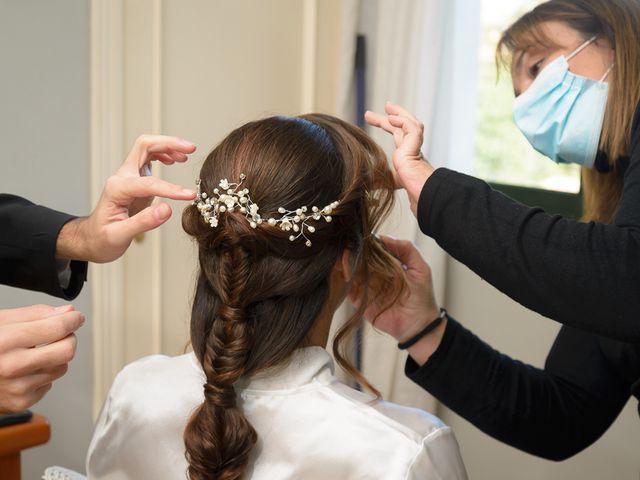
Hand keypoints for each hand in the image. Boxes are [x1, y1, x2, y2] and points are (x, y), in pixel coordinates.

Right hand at [0, 304, 83, 412]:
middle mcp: (12, 366)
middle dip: (68, 339)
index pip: (57, 328)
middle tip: (58, 335)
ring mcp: (17, 387)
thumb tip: (67, 312)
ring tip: (33, 353)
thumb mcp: (0, 322)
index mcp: (6, 341)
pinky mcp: (21, 402)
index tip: (75, 317)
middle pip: (67, 351)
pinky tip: (25, 370)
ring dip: (55, 358)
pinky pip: (49, 384)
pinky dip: (43, 375)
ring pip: (62, 368)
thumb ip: (36, 314)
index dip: (72, 320)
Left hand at [56, 135, 196, 262]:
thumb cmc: (102, 238)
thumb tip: (167, 209)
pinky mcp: (136, 179)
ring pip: (147, 148)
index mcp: (117, 189)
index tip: (189, 195)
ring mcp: (129, 176)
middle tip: (190, 148)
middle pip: (144, 146)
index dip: (170, 188)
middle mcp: (122, 177)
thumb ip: (144, 222)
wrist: (92, 239)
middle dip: (168, 143)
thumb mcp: (119, 236)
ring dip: (168, 145)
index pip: (148, 183)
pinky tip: (175, 160)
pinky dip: (164, 154)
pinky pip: (149, 158)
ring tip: (187, 152)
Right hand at [349, 236, 444, 364]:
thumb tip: (383, 237)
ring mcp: (366, 287)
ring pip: (349, 271)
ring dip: (346, 264)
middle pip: (357, 258)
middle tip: (349, 249)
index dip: (364, 243)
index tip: (360, 238)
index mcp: (386, 264)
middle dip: (352, 252)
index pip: (371, 249)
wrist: (419, 324)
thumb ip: (406, 249)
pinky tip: (347, 275)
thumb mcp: (420, 267)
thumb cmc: (422, 296)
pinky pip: (347, 289)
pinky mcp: (360, 301)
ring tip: (346, 260)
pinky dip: (344, 281)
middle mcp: (374, 274)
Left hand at [365, 103, 434, 212]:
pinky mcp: (416, 146)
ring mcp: (415, 147)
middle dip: (392, 116)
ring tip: (388, 106)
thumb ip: (377, 181)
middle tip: (381, 107)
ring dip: (399, 113)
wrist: (420, 194)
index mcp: (407, 157)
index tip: (376, 119)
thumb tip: (361, 184)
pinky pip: (412, 128)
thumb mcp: (387, 183)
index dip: (389, 126)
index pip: (399, 136)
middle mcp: (413, 150)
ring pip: (411, 124)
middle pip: (404, 127)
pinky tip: (391, 118)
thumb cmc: (408, 192)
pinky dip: (402, 121)